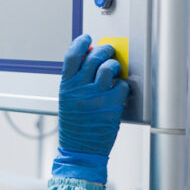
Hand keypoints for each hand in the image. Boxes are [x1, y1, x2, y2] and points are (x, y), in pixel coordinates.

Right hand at [52, 34, 129, 183]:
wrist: (80, 151)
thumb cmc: (74, 128)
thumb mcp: (67, 101)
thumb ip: (75, 82)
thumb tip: (87, 60)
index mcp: (66, 87)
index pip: (71, 56)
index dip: (80, 43)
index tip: (86, 38)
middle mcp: (80, 90)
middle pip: (93, 57)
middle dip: (103, 50)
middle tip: (107, 52)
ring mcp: (96, 97)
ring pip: (108, 68)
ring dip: (114, 65)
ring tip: (114, 68)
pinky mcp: (112, 106)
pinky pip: (121, 86)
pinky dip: (122, 85)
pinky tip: (119, 90)